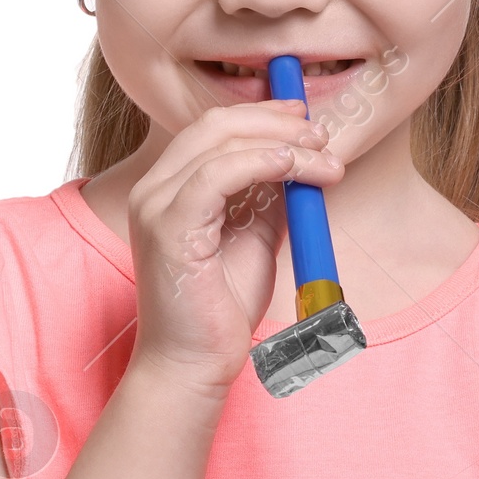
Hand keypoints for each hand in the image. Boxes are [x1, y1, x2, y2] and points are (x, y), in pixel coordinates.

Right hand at [126, 97, 343, 396]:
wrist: (196, 363)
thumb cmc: (222, 308)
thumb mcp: (256, 236)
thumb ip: (268, 196)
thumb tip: (301, 161)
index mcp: (170, 188)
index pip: (214, 129)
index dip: (263, 116)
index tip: (306, 119)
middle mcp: (155, 189)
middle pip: (215, 125)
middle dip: (275, 122)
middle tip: (321, 135)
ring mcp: (156, 205)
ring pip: (219, 142)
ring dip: (282, 144)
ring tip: (323, 157)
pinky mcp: (168, 227)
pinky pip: (217, 175)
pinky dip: (260, 162)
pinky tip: (292, 167)